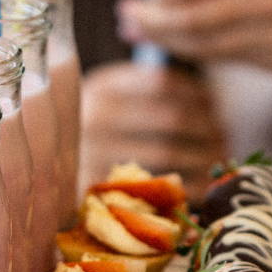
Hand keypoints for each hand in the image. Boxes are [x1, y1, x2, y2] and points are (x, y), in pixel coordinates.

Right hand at [80, 61, 227, 200]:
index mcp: (101, 86)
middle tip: (224, 136)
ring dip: (203, 156)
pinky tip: (202, 184)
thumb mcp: (110, 104)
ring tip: (217, 158)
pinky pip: (157, 186)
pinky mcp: (100, 189)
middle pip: (171, 116)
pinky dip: (188, 186)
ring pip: (168, 152)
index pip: (163, 82)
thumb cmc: (95, 138)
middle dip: (207, 127)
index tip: (214, 105)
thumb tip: (209, 95)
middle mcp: (93, 116)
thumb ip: (145, 91)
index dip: (197, 92)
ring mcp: (94, 154)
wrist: (48, 176)